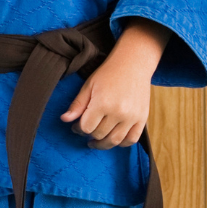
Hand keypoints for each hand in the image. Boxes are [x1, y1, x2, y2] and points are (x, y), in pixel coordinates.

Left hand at [60, 21, 169, 148]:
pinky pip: (132, 139)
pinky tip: (114, 140)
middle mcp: (118, 112)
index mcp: (103, 103)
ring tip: (96, 141)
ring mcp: (132, 117)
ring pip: (114, 141)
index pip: (86, 128)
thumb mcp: (89, 86)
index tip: (77, 125)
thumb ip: (77, 105)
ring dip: (103, 144)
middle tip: (87, 129)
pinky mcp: (142, 118)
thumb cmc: (109, 73)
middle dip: (90, 134)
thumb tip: (65, 120)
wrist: (133, 63)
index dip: (78, 128)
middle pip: (99, 135)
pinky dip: (122, 143)